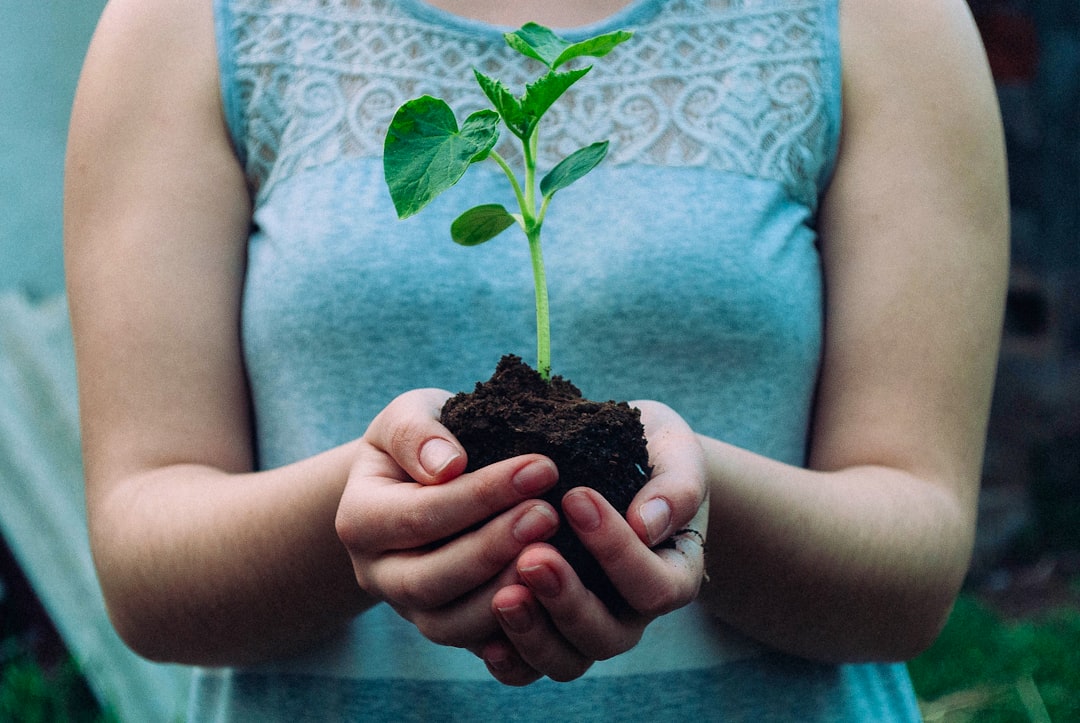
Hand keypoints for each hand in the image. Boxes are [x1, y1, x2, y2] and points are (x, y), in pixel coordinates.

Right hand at [335, 388, 561, 652]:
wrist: (419, 482)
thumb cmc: (422, 441)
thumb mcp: (408, 416)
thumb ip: (417, 433)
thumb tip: (448, 465)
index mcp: (361, 520)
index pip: (420, 515)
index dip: (481, 496)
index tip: (541, 468)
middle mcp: (377, 574)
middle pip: (430, 580)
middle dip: (494, 548)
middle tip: (549, 514)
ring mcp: (411, 610)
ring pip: (452, 625)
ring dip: (506, 592)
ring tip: (557, 555)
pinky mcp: (449, 630)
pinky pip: (479, 649)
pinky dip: (516, 634)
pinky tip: (554, 600)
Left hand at [483, 400, 708, 684]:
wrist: (618, 460)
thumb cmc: (651, 452)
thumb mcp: (675, 453)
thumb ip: (675, 486)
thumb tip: (647, 524)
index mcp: (673, 574)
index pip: (654, 586)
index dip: (617, 551)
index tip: (576, 497)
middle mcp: (632, 614)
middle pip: (607, 636)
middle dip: (568, 599)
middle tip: (533, 555)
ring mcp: (587, 629)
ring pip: (566, 661)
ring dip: (533, 632)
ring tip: (503, 594)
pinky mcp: (546, 632)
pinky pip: (528, 669)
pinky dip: (508, 659)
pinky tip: (485, 636)